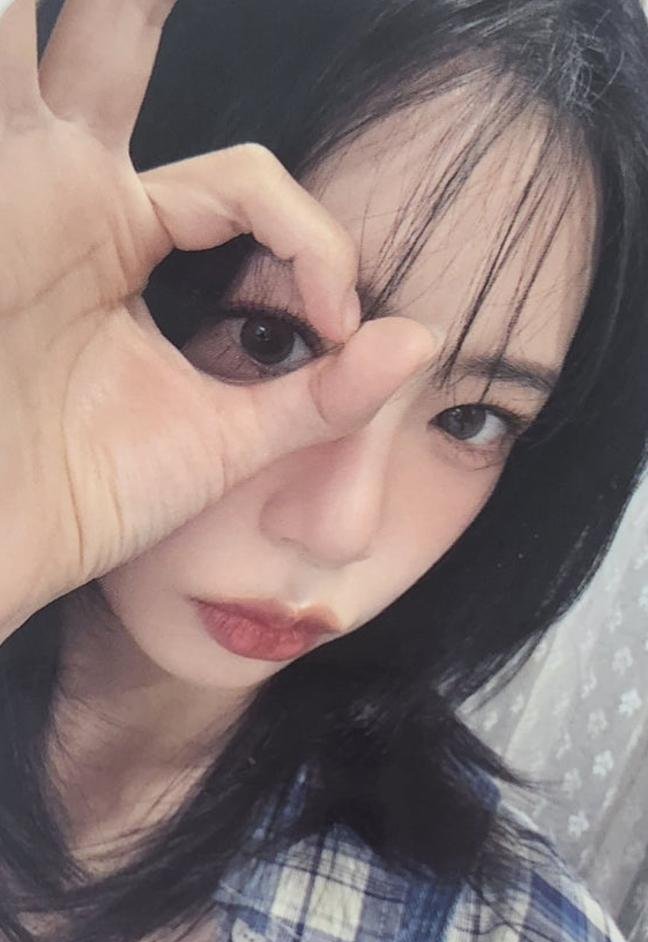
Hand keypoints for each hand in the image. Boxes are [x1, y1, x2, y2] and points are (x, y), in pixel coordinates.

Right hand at [0, 0, 436, 634]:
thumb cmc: (89, 497)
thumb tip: (426, 339)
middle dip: (137, 7)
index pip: (247, 187)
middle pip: (113, 55)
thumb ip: (322, 396)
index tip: (337, 323)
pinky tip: (15, 21)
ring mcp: (12, 191)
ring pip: (30, 49)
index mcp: (128, 237)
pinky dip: (3, 49)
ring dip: (52, 13)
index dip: (311, 241)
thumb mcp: (223, 442)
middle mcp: (68, 195)